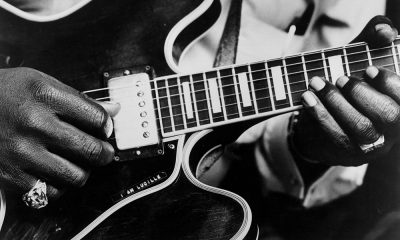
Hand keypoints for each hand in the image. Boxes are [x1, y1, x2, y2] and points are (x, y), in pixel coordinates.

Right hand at [0, 67, 119, 198]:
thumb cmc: (4, 95)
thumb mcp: (40, 83)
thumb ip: (79, 99)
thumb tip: (114, 110)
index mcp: (44, 95)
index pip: (97, 118)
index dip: (106, 126)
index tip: (104, 129)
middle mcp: (33, 123)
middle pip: (92, 149)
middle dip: (104, 152)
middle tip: (101, 150)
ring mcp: (21, 152)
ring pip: (77, 175)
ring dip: (83, 170)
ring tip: (76, 161)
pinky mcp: (11, 176)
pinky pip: (52, 192)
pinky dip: (59, 185)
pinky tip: (54, 171)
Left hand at [292, 16, 399, 165]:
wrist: (323, 122)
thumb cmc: (347, 87)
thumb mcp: (360, 62)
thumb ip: (374, 41)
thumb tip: (384, 30)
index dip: (392, 84)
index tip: (369, 69)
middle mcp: (392, 128)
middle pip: (389, 116)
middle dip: (363, 94)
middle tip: (340, 78)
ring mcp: (371, 144)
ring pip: (361, 128)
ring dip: (337, 103)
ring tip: (316, 83)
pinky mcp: (348, 152)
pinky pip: (336, 137)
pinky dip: (320, 114)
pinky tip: (307, 98)